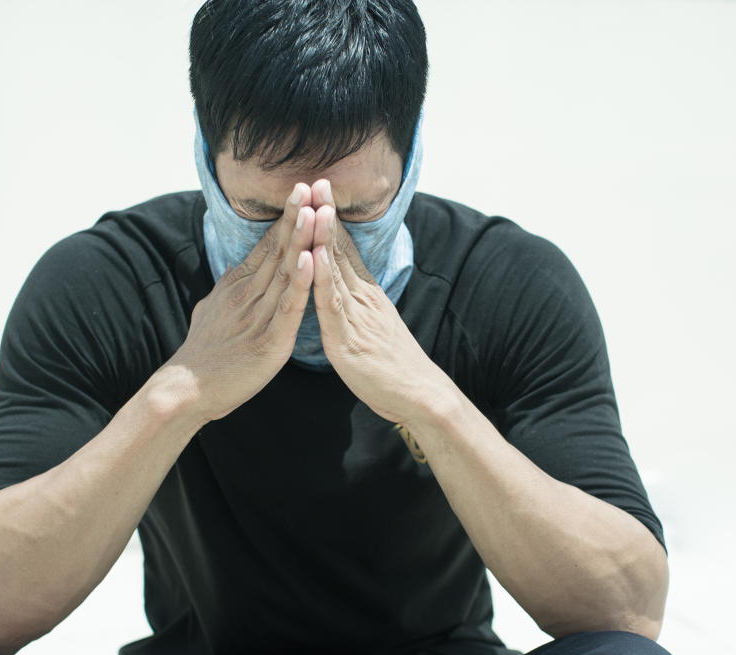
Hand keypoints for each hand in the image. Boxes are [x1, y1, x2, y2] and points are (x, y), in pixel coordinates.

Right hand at [165, 183, 316, 421]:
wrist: (187, 389)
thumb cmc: (203, 353)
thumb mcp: (214, 309)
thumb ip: (231, 288)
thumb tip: (237, 270)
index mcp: (238, 285)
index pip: (267, 245)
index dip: (286, 218)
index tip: (302, 190)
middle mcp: (248, 294)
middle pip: (277, 249)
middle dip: (296, 216)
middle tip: (310, 185)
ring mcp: (258, 316)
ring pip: (285, 271)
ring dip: (301, 240)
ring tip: (314, 211)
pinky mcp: (269, 340)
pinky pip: (288, 307)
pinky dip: (299, 283)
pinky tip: (310, 261)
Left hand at [308, 179, 455, 424]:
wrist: (421, 395)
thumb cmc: (395, 367)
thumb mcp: (376, 327)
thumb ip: (359, 305)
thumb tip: (347, 290)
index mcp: (366, 296)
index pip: (346, 250)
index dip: (332, 219)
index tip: (321, 189)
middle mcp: (362, 299)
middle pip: (340, 250)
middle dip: (326, 214)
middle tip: (316, 178)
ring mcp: (356, 316)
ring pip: (335, 270)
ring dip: (323, 235)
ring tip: (314, 204)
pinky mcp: (348, 339)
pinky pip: (332, 304)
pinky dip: (322, 278)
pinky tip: (314, 256)